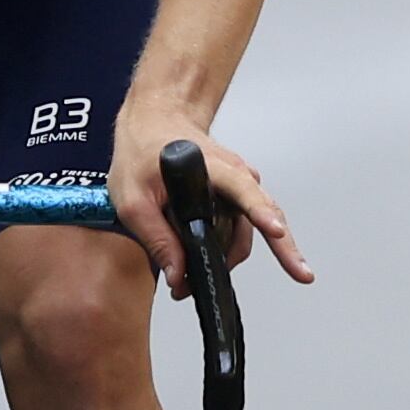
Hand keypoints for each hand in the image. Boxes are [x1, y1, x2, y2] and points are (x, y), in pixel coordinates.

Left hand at [110, 107, 312, 295]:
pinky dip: (221, 250)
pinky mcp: (236, 198)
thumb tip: (179, 276)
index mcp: (212, 167)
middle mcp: (237, 176)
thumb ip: (156, 238)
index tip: (277, 231)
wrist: (154, 124)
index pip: (244, 192)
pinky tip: (197, 265)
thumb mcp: (132, 200)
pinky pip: (237, 230)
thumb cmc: (142, 154)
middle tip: (254, 282)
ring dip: (224, 261)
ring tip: (186, 286)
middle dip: (255, 257)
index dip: (262, 214)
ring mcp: (240, 187)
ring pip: (245, 234)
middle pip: (261, 222)